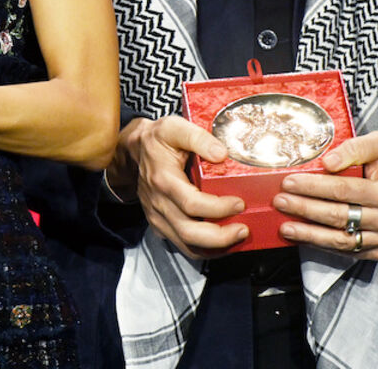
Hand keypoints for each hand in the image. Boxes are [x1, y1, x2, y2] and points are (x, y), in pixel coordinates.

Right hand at [112, 116, 246, 257]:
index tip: (239, 203)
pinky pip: (183, 246)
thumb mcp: (175, 128)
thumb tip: (222, 154)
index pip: (191, 204)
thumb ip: (199, 138)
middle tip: (243, 230)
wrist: (134, 152)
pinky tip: (223, 244)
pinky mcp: (161, 226)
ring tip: (238, 239)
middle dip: (220, 237)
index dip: (218, 208)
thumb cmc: (157, 140)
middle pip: (189, 232)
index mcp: (163, 180)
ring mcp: (158, 218)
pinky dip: (205, 250)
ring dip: (215, 248)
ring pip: (186, 245)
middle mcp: (159, 203)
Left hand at [273, 132, 377, 261]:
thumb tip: (329, 161)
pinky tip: (305, 236)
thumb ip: (355, 148)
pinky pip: (347, 250)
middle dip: (304, 208)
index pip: (343, 190)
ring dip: (309, 234)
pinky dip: (322, 245)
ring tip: (286, 226)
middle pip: (338, 216)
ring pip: (340, 239)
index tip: (289, 182)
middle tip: (281, 201)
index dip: (313, 187)